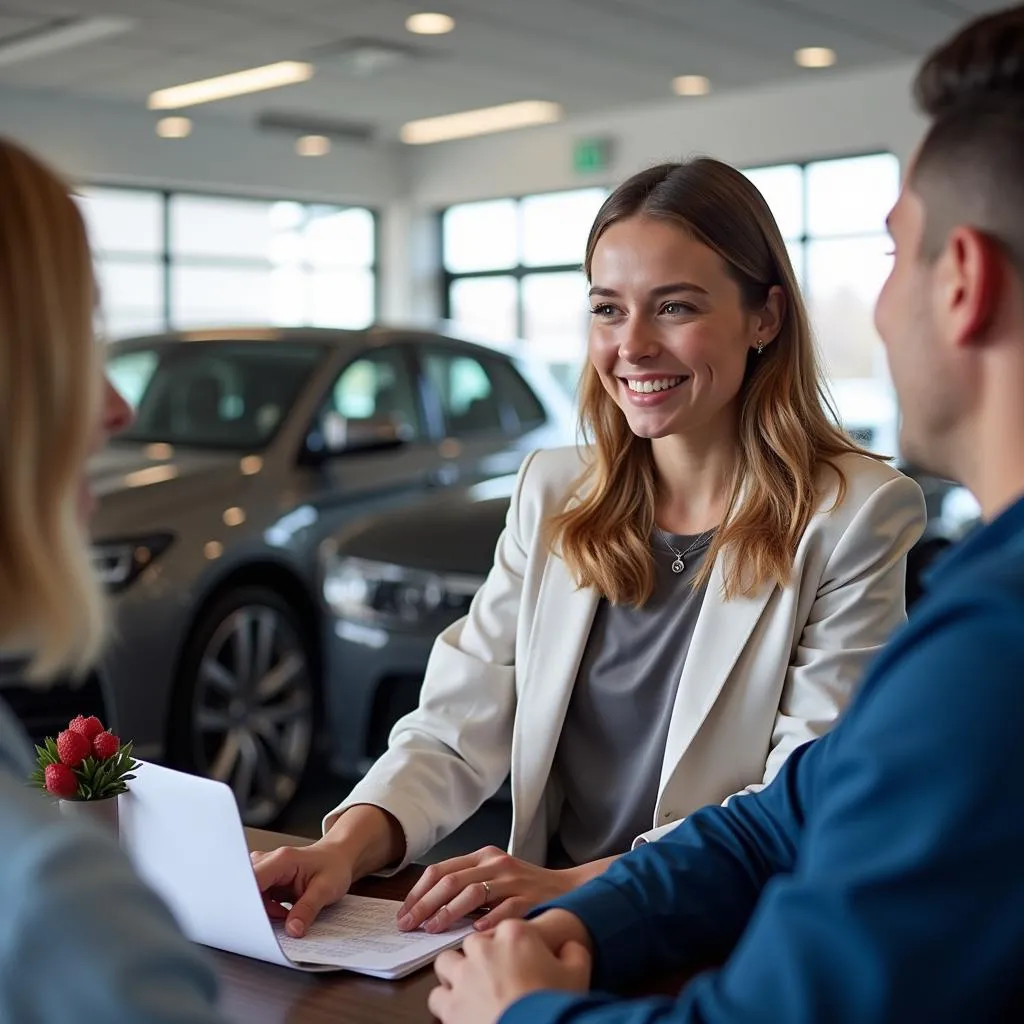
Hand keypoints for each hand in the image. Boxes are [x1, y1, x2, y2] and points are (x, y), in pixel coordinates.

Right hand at [250, 841, 353, 937]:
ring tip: (287, 915)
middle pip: (247, 889)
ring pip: (251, 898)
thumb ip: (308, 908)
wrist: (337, 858)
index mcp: (282, 859)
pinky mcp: (267, 882)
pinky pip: (258, 900)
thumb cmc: (333, 866)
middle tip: (275, 923)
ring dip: (264, 913)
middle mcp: (269, 862)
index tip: (252, 922)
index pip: (253, 880)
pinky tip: (284, 913)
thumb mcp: (326, 888)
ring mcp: (266, 872)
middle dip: (256, 911)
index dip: (248, 902)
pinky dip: (268, 912)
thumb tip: (292, 930)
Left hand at [397, 846, 578, 933]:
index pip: (440, 870)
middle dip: (425, 904)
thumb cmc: (524, 887)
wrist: (568, 888)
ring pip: (473, 892)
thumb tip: (427, 910)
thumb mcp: (493, 877)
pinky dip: (488, 921)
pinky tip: (475, 933)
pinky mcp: (530, 896)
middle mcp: (496, 863)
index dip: (418, 892)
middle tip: (409, 925)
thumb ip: (466, 886)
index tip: (404, 913)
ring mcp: (513, 879)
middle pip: (451, 881)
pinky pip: (505, 909)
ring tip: (433, 929)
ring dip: (449, 912)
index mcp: (483, 856)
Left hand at [429, 920, 591, 1023]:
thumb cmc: (555, 1003)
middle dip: (479, 956)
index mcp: (514, 934)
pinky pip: (437, 995)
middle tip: (492, 973)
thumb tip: (570, 946)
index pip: (504, 927)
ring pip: (447, 962)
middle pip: (473, 942)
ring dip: (456, 972)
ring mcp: (464, 976)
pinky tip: (460, 1009)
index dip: (508, 944)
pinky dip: (446, 1002)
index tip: (513, 956)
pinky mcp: (451, 1005)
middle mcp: (484, 949)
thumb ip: (573, 952)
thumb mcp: (577, 973)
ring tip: (469, 987)